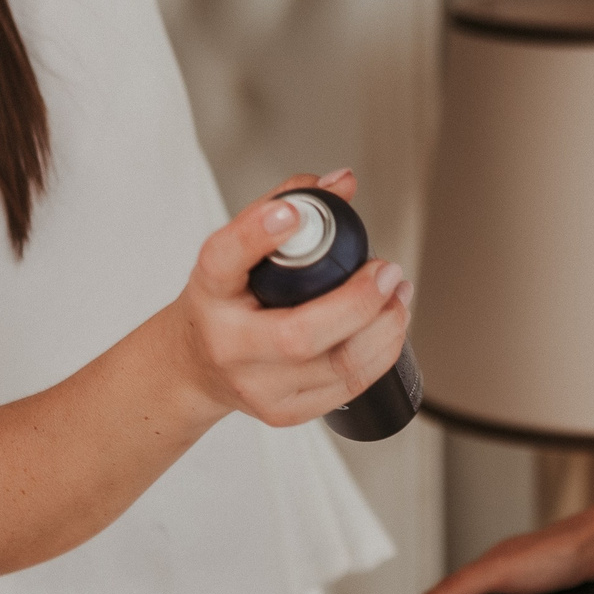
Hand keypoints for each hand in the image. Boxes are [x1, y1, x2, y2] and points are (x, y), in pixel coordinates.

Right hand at [161, 170, 410, 428]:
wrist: (194, 367)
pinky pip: (349, 387)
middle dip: (358, 302)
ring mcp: (257, 386)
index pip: (224, 260)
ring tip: (399, 293)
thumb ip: (287, 205)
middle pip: (298, 335)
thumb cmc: (224, 301)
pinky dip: (382, 353)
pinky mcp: (285, 411)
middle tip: (386, 271)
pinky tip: (391, 325)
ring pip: (337, 366)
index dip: (258, 235)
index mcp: (210, 291)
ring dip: (383, 327)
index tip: (293, 213)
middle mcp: (229, 344)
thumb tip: (342, 182)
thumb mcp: (237, 250)